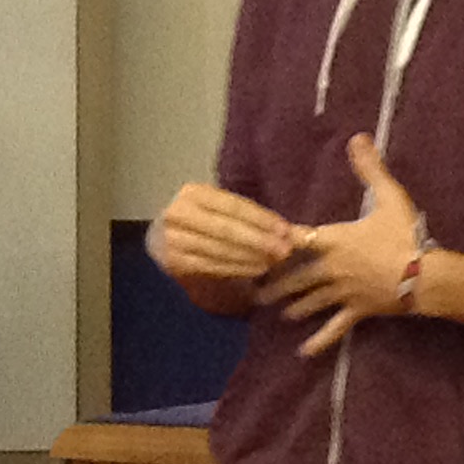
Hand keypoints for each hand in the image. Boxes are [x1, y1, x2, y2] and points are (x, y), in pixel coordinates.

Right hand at [149, 182, 297, 282]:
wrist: (162, 238)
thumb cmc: (203, 222)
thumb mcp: (222, 211)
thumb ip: (254, 220)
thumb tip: (300, 232)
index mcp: (193, 193)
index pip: (233, 205)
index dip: (261, 218)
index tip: (287, 230)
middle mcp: (177, 213)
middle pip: (226, 229)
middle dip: (258, 241)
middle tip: (285, 251)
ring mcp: (172, 239)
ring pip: (219, 250)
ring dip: (250, 257)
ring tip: (274, 262)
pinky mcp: (174, 263)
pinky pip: (211, 266)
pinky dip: (236, 269)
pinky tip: (256, 270)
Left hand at [255, 134, 425, 356]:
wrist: (426, 275)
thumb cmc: (406, 235)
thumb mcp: (390, 196)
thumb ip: (370, 168)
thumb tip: (357, 137)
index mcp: (334, 240)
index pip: (297, 240)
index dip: (276, 242)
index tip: (254, 246)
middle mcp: (331, 269)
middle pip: (296, 277)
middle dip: (275, 283)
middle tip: (254, 290)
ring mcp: (343, 293)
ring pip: (310, 302)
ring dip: (293, 307)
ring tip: (277, 312)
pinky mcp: (357, 312)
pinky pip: (334, 328)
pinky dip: (319, 340)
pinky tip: (303, 352)